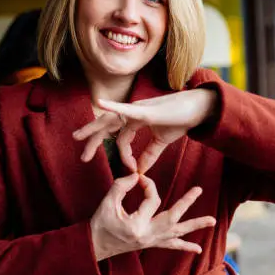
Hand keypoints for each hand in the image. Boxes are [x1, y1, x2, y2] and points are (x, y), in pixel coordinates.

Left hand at [73, 89, 217, 172]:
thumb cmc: (180, 121)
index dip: (124, 156)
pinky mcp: (145, 110)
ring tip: (77, 137)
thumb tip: (140, 171)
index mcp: (136, 120)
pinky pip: (125, 110)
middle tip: (83, 157)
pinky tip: (100, 103)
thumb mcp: (161, 141)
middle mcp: (132, 113)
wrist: (197, 109)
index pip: (121, 139)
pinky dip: (112, 107)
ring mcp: (137, 110)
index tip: (132, 170)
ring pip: (109, 120)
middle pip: (107, 127)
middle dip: (93, 140)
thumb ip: (149, 155)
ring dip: (93, 129)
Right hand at [90, 173, 215, 260]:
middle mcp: (147, 235)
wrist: (96, 246)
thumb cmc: (100, 223)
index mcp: (136, 225)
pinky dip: (185, 246)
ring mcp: (151, 242)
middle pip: (172, 217)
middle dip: (186, 202)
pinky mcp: (152, 244)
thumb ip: (121, 186)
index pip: (151, 199)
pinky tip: (198, 249)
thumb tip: (137, 176)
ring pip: (177, 233)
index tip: (139, 178)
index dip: (147, 185)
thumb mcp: (107, 202)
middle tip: (198, 190)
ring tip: (213, 221)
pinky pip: (171, 246)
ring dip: (195, 225)